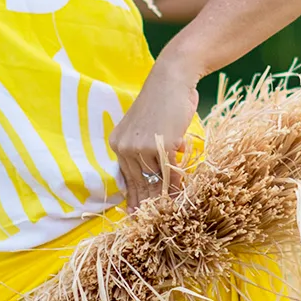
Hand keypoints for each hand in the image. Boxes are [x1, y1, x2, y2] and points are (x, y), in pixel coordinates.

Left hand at [109, 63, 199, 207]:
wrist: (172, 80)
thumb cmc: (162, 103)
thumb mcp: (147, 129)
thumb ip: (147, 151)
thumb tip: (157, 178)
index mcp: (118, 144)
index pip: (127, 178)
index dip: (134, 197)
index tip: (136, 214)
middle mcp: (126, 147)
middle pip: (139, 183)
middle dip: (147, 203)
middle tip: (151, 220)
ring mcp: (143, 148)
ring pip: (156, 179)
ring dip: (166, 194)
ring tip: (171, 208)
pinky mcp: (161, 146)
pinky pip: (171, 171)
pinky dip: (178, 181)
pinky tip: (182, 190)